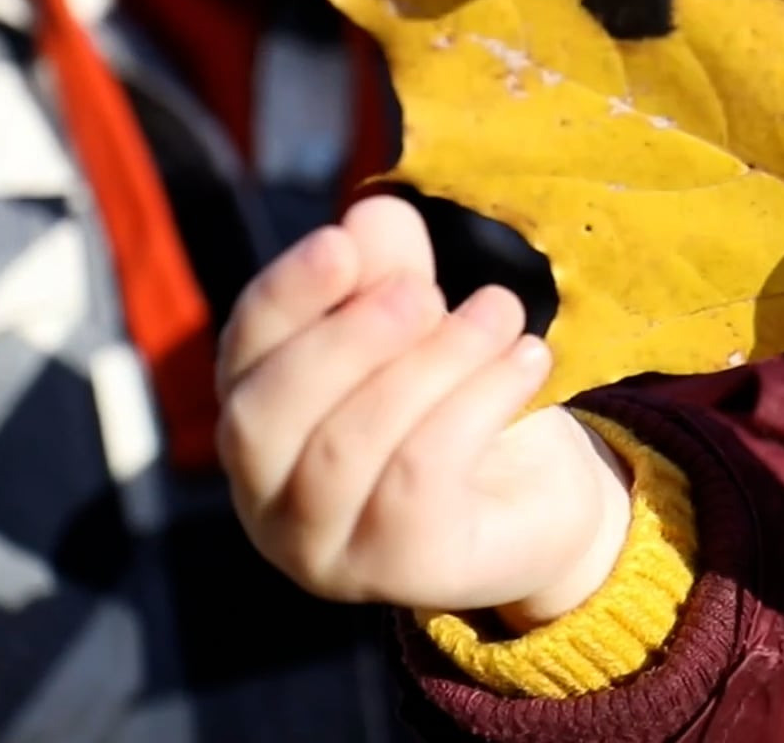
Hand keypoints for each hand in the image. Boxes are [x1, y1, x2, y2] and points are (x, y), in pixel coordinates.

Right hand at [217, 196, 633, 628]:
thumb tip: (373, 214)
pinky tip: (529, 359)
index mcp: (259, 424)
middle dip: (346, 338)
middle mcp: (267, 499)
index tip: (342, 241)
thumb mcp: (426, 333)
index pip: (241, 355)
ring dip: (431, 364)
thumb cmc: (461, 410)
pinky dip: (476, 404)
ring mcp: (325, 548)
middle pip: (267, 412)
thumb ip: (390, 278)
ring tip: (500, 314)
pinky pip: (419, 479)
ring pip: (347, 446)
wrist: (542, 508)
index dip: (285, 296)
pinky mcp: (398, 569)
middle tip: (425, 291)